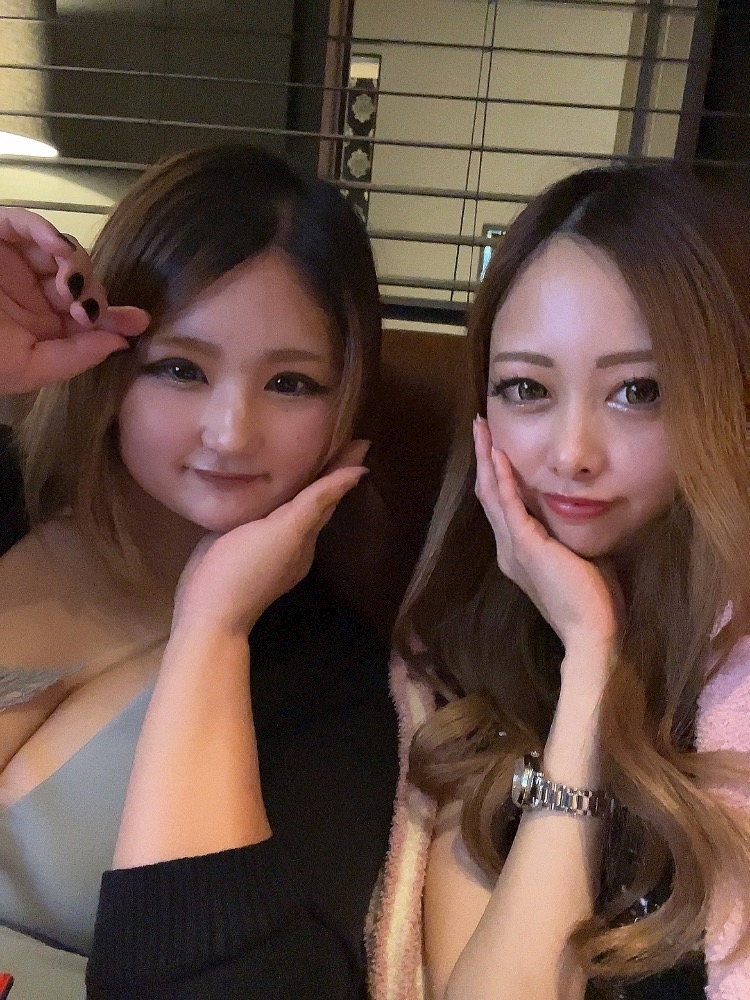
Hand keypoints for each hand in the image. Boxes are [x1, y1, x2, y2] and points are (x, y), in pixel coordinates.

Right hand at [0, 208, 149, 393]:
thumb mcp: (28, 367)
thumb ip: (74, 357)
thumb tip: (119, 344)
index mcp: (42, 326)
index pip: (89, 318)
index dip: (116, 318)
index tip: (139, 321)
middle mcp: (33, 292)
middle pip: (85, 283)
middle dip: (94, 295)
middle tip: (84, 310)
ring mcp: (15, 260)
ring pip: (65, 251)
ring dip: (76, 267)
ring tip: (66, 289)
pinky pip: (27, 222)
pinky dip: (46, 232)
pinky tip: (55, 252)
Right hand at [172, 440, 370, 637]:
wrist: (208, 612)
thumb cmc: (247, 570)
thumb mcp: (286, 532)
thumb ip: (317, 502)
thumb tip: (357, 475)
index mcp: (304, 534)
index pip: (329, 494)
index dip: (344, 469)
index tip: (362, 442)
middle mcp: (291, 538)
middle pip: (315, 498)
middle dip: (329, 471)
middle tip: (344, 441)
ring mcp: (266, 544)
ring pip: (293, 506)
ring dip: (305, 482)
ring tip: (310, 454)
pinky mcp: (241, 546)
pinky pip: (267, 513)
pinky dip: (276, 496)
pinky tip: (266, 486)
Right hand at [473, 417, 618, 653]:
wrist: (592, 632)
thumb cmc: (594, 602)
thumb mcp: (579, 558)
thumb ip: (570, 535)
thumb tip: (581, 512)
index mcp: (519, 552)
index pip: (501, 504)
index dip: (496, 473)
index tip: (496, 444)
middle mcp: (508, 548)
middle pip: (489, 494)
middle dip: (485, 457)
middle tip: (480, 426)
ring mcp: (514, 548)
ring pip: (493, 494)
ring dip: (488, 459)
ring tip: (483, 430)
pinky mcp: (526, 547)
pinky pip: (509, 505)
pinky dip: (504, 478)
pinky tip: (500, 455)